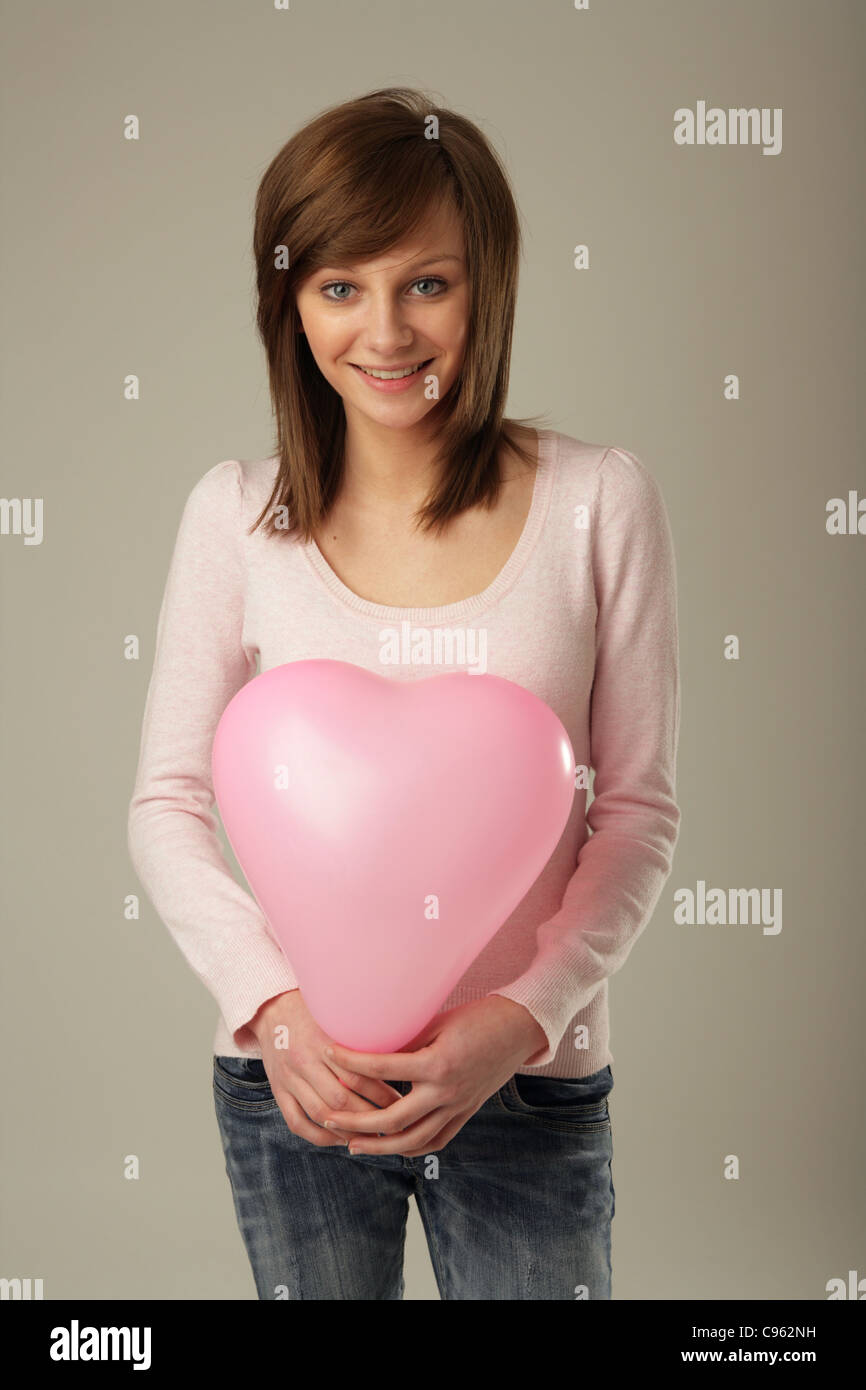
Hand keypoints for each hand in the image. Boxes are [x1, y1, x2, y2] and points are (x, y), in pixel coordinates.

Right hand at [248, 989, 403, 1146]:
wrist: (271, 1009)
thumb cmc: (313, 1010)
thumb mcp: (336, 1015)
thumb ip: (361, 1032)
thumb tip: (401, 1045)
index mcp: (323, 1042)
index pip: (358, 1076)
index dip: (382, 1094)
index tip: (403, 1103)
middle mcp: (305, 1062)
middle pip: (341, 1099)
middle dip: (371, 1117)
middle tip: (394, 1124)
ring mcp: (289, 1079)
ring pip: (321, 1115)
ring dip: (349, 1130)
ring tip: (371, 1137)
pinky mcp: (278, 1091)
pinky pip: (296, 1123)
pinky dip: (319, 1136)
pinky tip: (339, 1139)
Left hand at [320, 996, 548, 1156]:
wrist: (519, 1029)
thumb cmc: (478, 1017)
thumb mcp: (438, 1022)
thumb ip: (406, 1039)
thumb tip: (368, 1043)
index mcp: (436, 1065)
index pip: (382, 1069)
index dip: (351, 1062)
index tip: (328, 1053)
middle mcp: (446, 1093)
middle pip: (391, 1119)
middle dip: (355, 1121)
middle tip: (328, 1117)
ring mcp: (457, 1107)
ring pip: (412, 1141)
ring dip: (378, 1146)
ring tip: (351, 1144)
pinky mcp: (465, 1113)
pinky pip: (435, 1141)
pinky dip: (411, 1147)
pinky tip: (392, 1146)